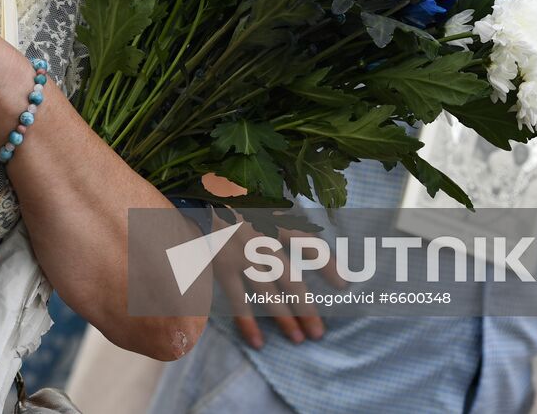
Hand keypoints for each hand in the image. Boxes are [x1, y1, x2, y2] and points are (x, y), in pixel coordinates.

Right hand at [202, 175, 343, 348]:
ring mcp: (241, 255)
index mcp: (274, 220)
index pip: (308, 245)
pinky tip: (258, 341)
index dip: (328, 265)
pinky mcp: (222, 266)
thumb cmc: (229, 197)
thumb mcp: (260, 199)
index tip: (344, 285)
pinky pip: (237, 299)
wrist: (192, 196)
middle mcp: (262, 240)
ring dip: (284, 318)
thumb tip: (305, 233)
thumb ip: (281, 217)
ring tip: (298, 339)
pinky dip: (247, 322)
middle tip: (319, 332)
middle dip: (307, 308)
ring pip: (268, 294)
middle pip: (291, 279)